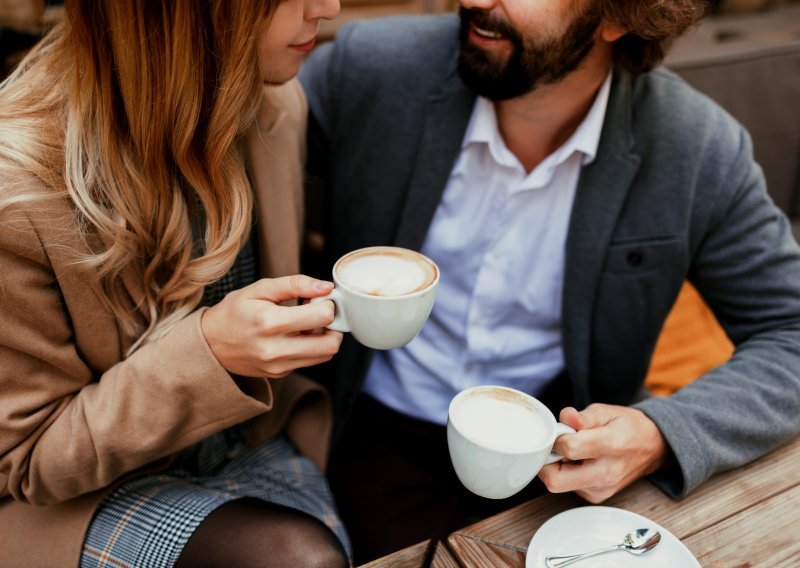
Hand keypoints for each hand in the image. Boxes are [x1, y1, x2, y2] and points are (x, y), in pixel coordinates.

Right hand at [200, 275, 342, 377]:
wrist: (210, 344)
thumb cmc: (235, 312)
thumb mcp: (260, 289)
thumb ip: (295, 284)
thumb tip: (326, 286)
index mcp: (270, 322)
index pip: (323, 316)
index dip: (327, 303)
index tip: (318, 297)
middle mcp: (276, 349)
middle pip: (331, 343)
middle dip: (333, 325)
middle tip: (321, 313)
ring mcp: (278, 366)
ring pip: (325, 355)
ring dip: (325, 337)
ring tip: (308, 324)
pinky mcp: (280, 374)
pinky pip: (310, 360)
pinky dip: (311, 347)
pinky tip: (296, 335)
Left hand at [538, 403, 669, 502]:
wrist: (653, 447)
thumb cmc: (628, 426)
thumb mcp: (606, 412)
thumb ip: (582, 416)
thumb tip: (565, 417)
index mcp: (609, 446)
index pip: (568, 448)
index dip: (557, 438)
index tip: (561, 431)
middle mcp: (605, 473)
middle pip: (555, 481)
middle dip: (547, 462)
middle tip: (556, 447)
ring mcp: (601, 489)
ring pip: (559, 485)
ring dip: (557, 467)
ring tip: (574, 452)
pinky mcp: (597, 497)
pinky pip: (569, 487)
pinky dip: (567, 474)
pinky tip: (581, 462)